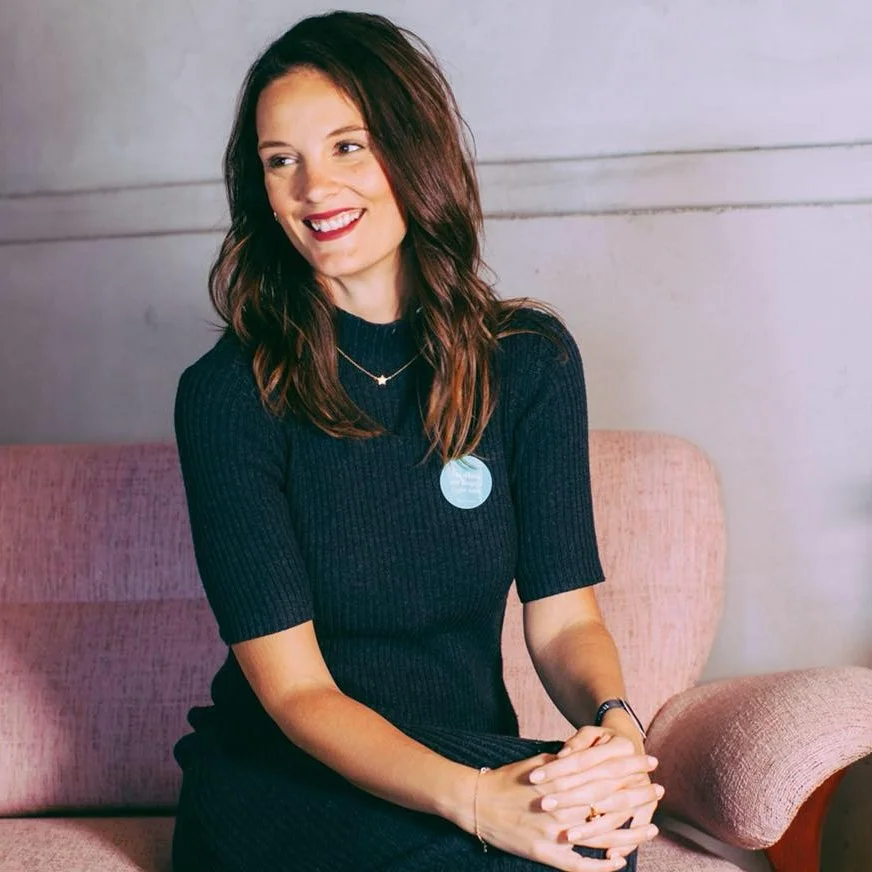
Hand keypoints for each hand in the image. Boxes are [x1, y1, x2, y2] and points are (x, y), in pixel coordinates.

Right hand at [471, 734, 653, 870]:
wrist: (476, 804)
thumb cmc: (507, 779)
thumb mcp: (537, 763)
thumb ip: (564, 762)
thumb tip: (587, 754)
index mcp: (560, 781)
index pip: (602, 773)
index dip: (627, 768)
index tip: (648, 763)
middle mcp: (561, 807)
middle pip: (607, 802)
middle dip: (636, 796)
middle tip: (658, 791)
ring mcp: (555, 833)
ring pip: (600, 836)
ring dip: (629, 833)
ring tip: (651, 828)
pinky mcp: (546, 855)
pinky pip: (579, 865)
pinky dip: (600, 866)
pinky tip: (619, 862)